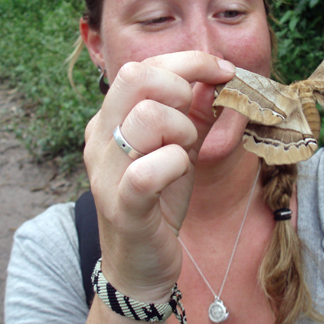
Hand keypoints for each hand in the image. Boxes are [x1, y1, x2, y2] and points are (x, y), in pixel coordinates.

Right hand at [83, 51, 234, 303]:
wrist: (140, 261)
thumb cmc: (159, 197)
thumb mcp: (179, 146)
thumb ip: (193, 111)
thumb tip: (215, 75)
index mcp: (110, 118)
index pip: (142, 66)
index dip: (190, 61)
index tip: (224, 71)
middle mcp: (99, 137)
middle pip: (136, 77)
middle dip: (181, 88)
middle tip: (192, 119)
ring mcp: (106, 171)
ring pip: (148, 117)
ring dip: (183, 131)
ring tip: (184, 153)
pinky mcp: (122, 206)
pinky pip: (148, 170)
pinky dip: (176, 165)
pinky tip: (179, 174)